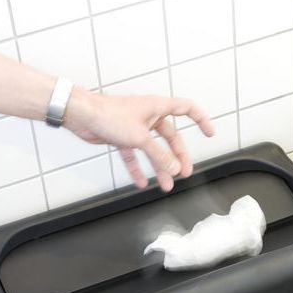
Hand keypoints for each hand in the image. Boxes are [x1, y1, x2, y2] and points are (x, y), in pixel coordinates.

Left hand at [63, 87, 214, 191]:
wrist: (82, 116)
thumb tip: (174, 168)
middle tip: (184, 173)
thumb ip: (159, 155)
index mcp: (157, 107)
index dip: (201, 119)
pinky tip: (141, 182)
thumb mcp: (140, 138)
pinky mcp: (122, 138)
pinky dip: (138, 169)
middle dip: (178, 157)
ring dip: (160, 167)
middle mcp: (148, 117)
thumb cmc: (109, 115)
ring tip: (166, 185)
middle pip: (170, 138)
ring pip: (153, 150)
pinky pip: (134, 157)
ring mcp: (135, 128)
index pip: (187, 109)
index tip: (210, 132)